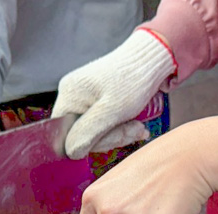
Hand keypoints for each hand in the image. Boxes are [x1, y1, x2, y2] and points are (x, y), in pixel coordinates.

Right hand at [52, 29, 175, 159]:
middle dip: (110, 138)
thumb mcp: (112, 111)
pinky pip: (101, 123)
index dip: (89, 144)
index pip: (66, 136)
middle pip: (81, 134)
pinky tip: (135, 122)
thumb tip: (70, 152)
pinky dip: (119, 127)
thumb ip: (88, 132)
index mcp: (68, 96)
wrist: (151, 57)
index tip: (115, 137)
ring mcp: (82, 97)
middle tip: (135, 130)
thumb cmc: (133, 80)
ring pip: (94, 131)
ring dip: (119, 134)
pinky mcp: (95, 99)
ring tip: (139, 126)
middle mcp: (70, 95)